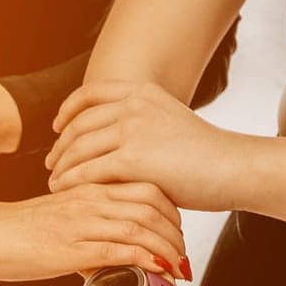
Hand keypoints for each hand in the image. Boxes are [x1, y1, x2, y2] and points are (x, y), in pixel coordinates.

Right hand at [0, 183, 191, 280]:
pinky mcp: (72, 247)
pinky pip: (121, 248)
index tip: (179, 231)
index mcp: (87, 188)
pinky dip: (148, 258)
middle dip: (177, 229)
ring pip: (142, 225)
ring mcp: (82, 222)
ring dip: (168, 247)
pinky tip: (160, 269)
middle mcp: (90, 199)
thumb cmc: (13, 233)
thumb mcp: (58, 224)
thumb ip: (87, 233)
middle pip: (153, 203)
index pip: (146, 186)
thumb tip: (109, 257)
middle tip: (185, 252)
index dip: (172, 208)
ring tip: (180, 266)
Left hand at [47, 81, 244, 209]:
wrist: (233, 167)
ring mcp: (133, 129)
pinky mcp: (133, 159)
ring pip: (79, 148)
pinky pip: (88, 170)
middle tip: (51, 163)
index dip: (68, 110)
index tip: (57, 126)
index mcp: (143, 92)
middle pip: (79, 123)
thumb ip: (143, 125)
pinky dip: (71, 182)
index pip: (90, 94)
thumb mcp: (170, 124)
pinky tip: (66, 193)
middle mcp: (134, 105)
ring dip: (62, 166)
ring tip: (55, 182)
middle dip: (61, 145)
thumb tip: (116, 141)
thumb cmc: (207, 156)